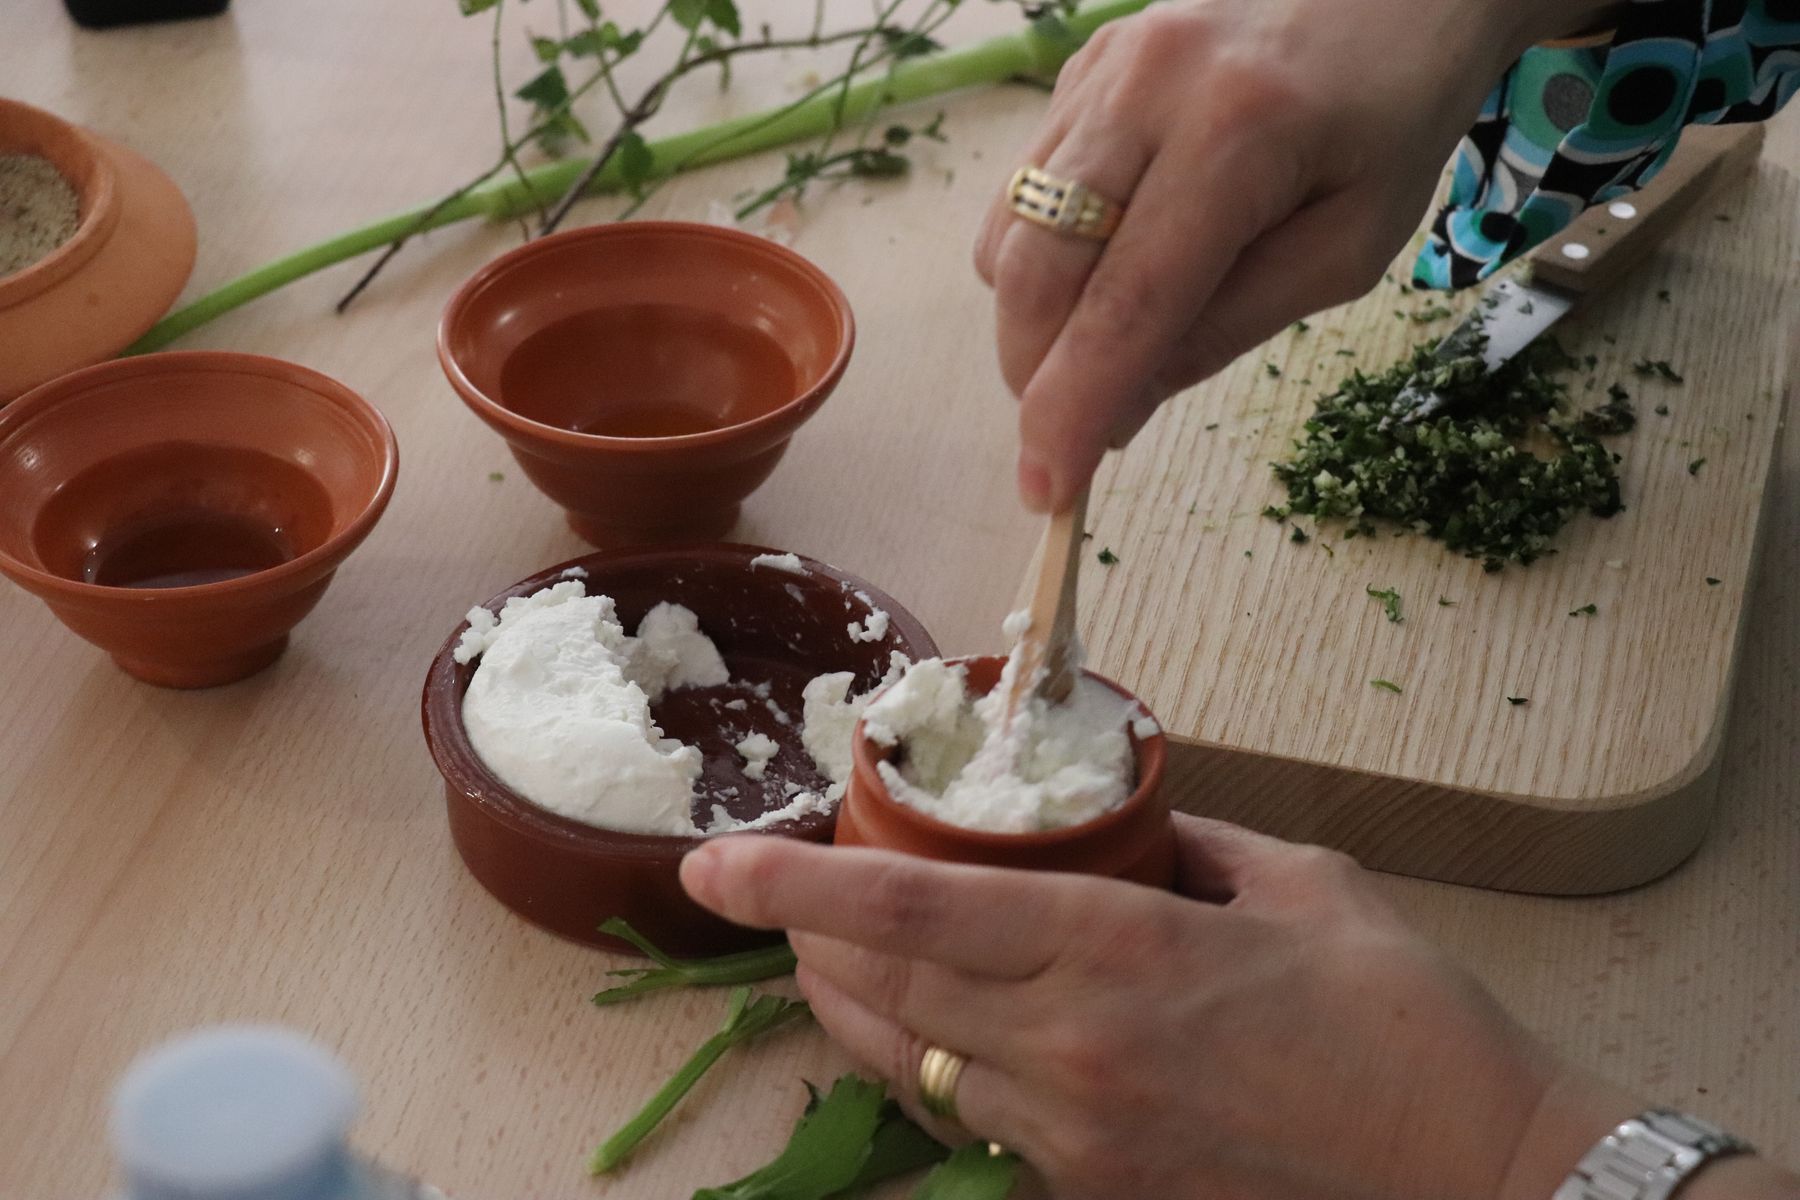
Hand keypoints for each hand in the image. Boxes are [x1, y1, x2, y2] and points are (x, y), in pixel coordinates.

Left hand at [682, 815, 1634, 1199]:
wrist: (1483, 1182)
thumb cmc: (1406, 1019)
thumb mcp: (1297, 884)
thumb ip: (1183, 844)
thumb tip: (1116, 824)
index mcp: (1119, 947)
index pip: (918, 905)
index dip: (799, 884)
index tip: (714, 865)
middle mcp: (1072, 1045)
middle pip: (884, 984)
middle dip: (805, 936)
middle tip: (763, 893)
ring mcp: (1074, 1135)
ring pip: (906, 1061)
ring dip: (849, 1003)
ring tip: (823, 953)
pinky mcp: (1092, 1193)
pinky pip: (972, 1122)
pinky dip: (930, 1065)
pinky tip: (936, 1030)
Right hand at [973, 0, 1613, 510]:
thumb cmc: (1388, 123)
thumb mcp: (1344, 251)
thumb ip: (1225, 328)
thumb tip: (1114, 409)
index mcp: (1239, 135)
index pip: (1126, 304)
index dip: (1073, 409)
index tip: (1044, 491)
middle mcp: (1149, 87)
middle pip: (1039, 270)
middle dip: (1035, 375)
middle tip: (1069, 433)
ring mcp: (1101, 69)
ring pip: (1011, 234)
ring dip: (1034, 320)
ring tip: (1104, 342)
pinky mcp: (1079, 69)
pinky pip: (1021, 191)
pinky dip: (1043, 259)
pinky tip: (1106, 263)